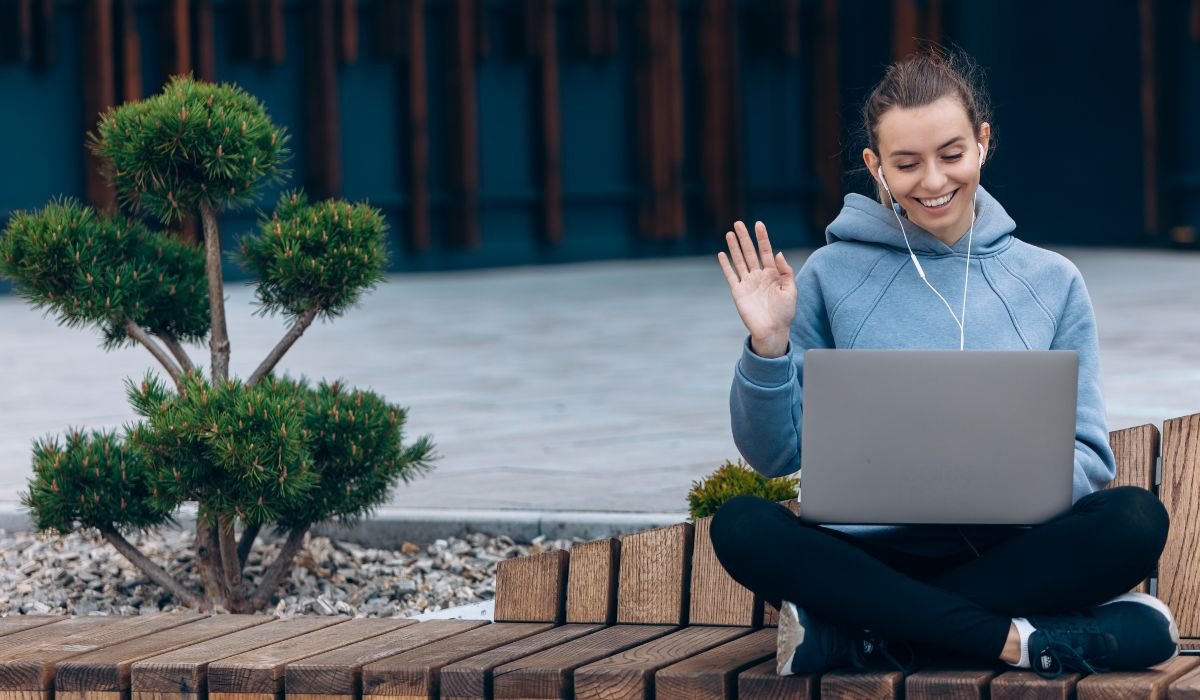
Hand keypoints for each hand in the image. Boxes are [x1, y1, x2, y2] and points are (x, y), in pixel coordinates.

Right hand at [717, 221, 796, 357]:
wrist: (772, 330)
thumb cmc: (785, 312)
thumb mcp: (791, 290)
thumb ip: (785, 271)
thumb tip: (778, 253)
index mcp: (773, 274)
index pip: (766, 251)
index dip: (762, 237)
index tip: (758, 224)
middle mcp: (759, 276)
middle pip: (750, 252)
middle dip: (744, 238)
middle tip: (738, 224)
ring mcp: (748, 283)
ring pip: (739, 260)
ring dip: (734, 247)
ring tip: (730, 233)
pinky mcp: (738, 292)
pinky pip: (730, 275)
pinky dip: (726, 265)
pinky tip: (722, 254)